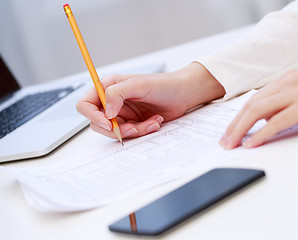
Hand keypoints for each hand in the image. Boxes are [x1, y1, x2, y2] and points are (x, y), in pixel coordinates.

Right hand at [77, 62, 224, 138]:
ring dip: (134, 130)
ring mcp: (122, 113)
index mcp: (108, 87)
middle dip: (116, 128)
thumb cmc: (163, 84)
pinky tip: (155, 121)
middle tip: (134, 127)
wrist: (183, 94)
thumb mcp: (139, 84)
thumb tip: (106, 112)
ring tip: (151, 122)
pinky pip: (130, 134)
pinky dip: (143, 131)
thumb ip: (117, 93)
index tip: (108, 122)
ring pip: (116, 131)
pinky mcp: (133, 123)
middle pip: (98, 123)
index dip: (92, 116)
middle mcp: (112, 101)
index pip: (85, 104)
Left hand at [220, 70, 297, 148]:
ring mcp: (297, 92)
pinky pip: (277, 121)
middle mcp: (288, 82)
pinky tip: (251, 143)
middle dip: (233, 125)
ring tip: (230, 144)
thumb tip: (266, 122)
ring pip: (258, 111)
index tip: (229, 131)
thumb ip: (285, 106)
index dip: (238, 117)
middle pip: (251, 105)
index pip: (254, 99)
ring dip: (240, 129)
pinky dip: (261, 133)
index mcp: (286, 80)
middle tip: (224, 141)